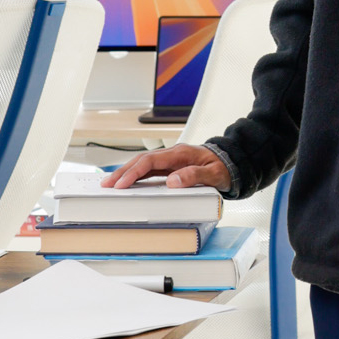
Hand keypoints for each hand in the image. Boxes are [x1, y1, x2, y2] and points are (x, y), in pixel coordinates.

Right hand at [105, 144, 232, 192]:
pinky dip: (135, 175)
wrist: (232, 162)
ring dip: (125, 173)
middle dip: (122, 172)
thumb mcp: (214, 174)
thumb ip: (194, 176)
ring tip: (109, 184)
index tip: (122, 183)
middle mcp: (172, 154)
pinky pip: (149, 169)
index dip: (134, 172)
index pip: (150, 161)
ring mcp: (170, 160)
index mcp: (180, 153)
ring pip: (142, 164)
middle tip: (106, 184)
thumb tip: (173, 181)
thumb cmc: (223, 168)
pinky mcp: (170, 166)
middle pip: (141, 160)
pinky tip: (126, 182)